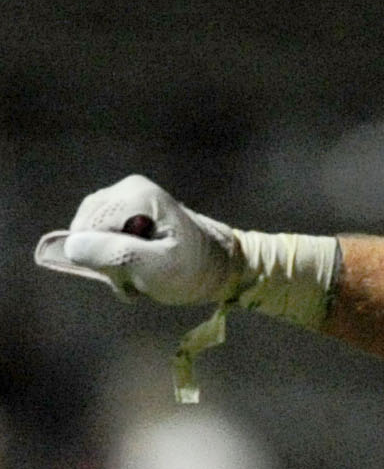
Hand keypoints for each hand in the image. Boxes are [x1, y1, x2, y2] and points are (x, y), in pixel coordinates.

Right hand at [35, 176, 247, 309]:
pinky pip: (103, 236)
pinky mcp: (127, 212)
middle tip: (137, 280)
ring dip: (113, 263)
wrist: (226, 268)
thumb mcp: (158, 269)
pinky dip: (118, 258)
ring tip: (140, 276)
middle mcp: (128, 189)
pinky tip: (139, 269)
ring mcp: (126, 199)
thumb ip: (117, 254)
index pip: (89, 229)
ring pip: (93, 235)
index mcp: (137, 196)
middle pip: (89, 230)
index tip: (131, 277)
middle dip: (108, 260)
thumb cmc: (197, 270)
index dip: (102, 258)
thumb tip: (73, 245)